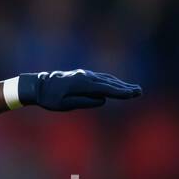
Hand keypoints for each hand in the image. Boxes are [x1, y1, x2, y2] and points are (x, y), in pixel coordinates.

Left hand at [18, 69, 141, 110]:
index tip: (133, 94)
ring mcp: (85, 75)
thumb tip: (102, 100)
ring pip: (106, 79)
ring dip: (120, 84)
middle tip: (139, 92)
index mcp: (82, 84)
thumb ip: (83, 101)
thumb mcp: (64, 104)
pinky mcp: (83, 75)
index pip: (106, 89)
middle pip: (109, 83)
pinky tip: (118, 85)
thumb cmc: (50, 98)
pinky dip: (111, 81)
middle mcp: (86, 77)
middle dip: (125, 88)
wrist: (38, 85)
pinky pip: (101, 78)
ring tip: (133, 89)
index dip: (120, 92)